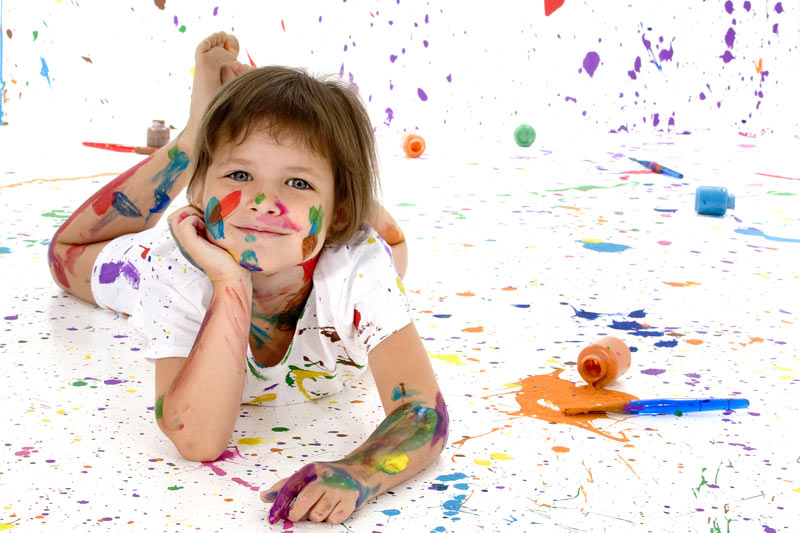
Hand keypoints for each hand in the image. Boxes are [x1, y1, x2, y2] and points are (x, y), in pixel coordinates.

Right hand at [167, 205, 248, 282]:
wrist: (232, 274)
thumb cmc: (230, 256)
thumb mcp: (217, 237)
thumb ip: (210, 227)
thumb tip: (211, 210)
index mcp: (189, 239)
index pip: (178, 217)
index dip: (191, 212)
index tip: (207, 219)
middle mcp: (184, 241)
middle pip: (174, 216)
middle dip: (189, 210)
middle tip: (205, 219)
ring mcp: (185, 243)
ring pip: (175, 217)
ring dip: (190, 214)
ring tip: (205, 224)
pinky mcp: (189, 244)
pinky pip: (184, 223)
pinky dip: (194, 220)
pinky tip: (206, 230)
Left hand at [261, 462, 376, 524]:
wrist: (357, 473)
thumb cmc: (327, 477)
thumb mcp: (306, 475)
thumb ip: (285, 486)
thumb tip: (264, 497)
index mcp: (310, 470)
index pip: (290, 488)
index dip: (279, 505)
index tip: (272, 518)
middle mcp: (325, 477)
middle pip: (303, 503)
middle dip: (297, 514)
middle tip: (298, 515)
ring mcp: (338, 489)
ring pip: (317, 515)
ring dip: (316, 515)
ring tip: (321, 506)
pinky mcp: (350, 500)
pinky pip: (332, 520)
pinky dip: (330, 518)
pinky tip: (333, 508)